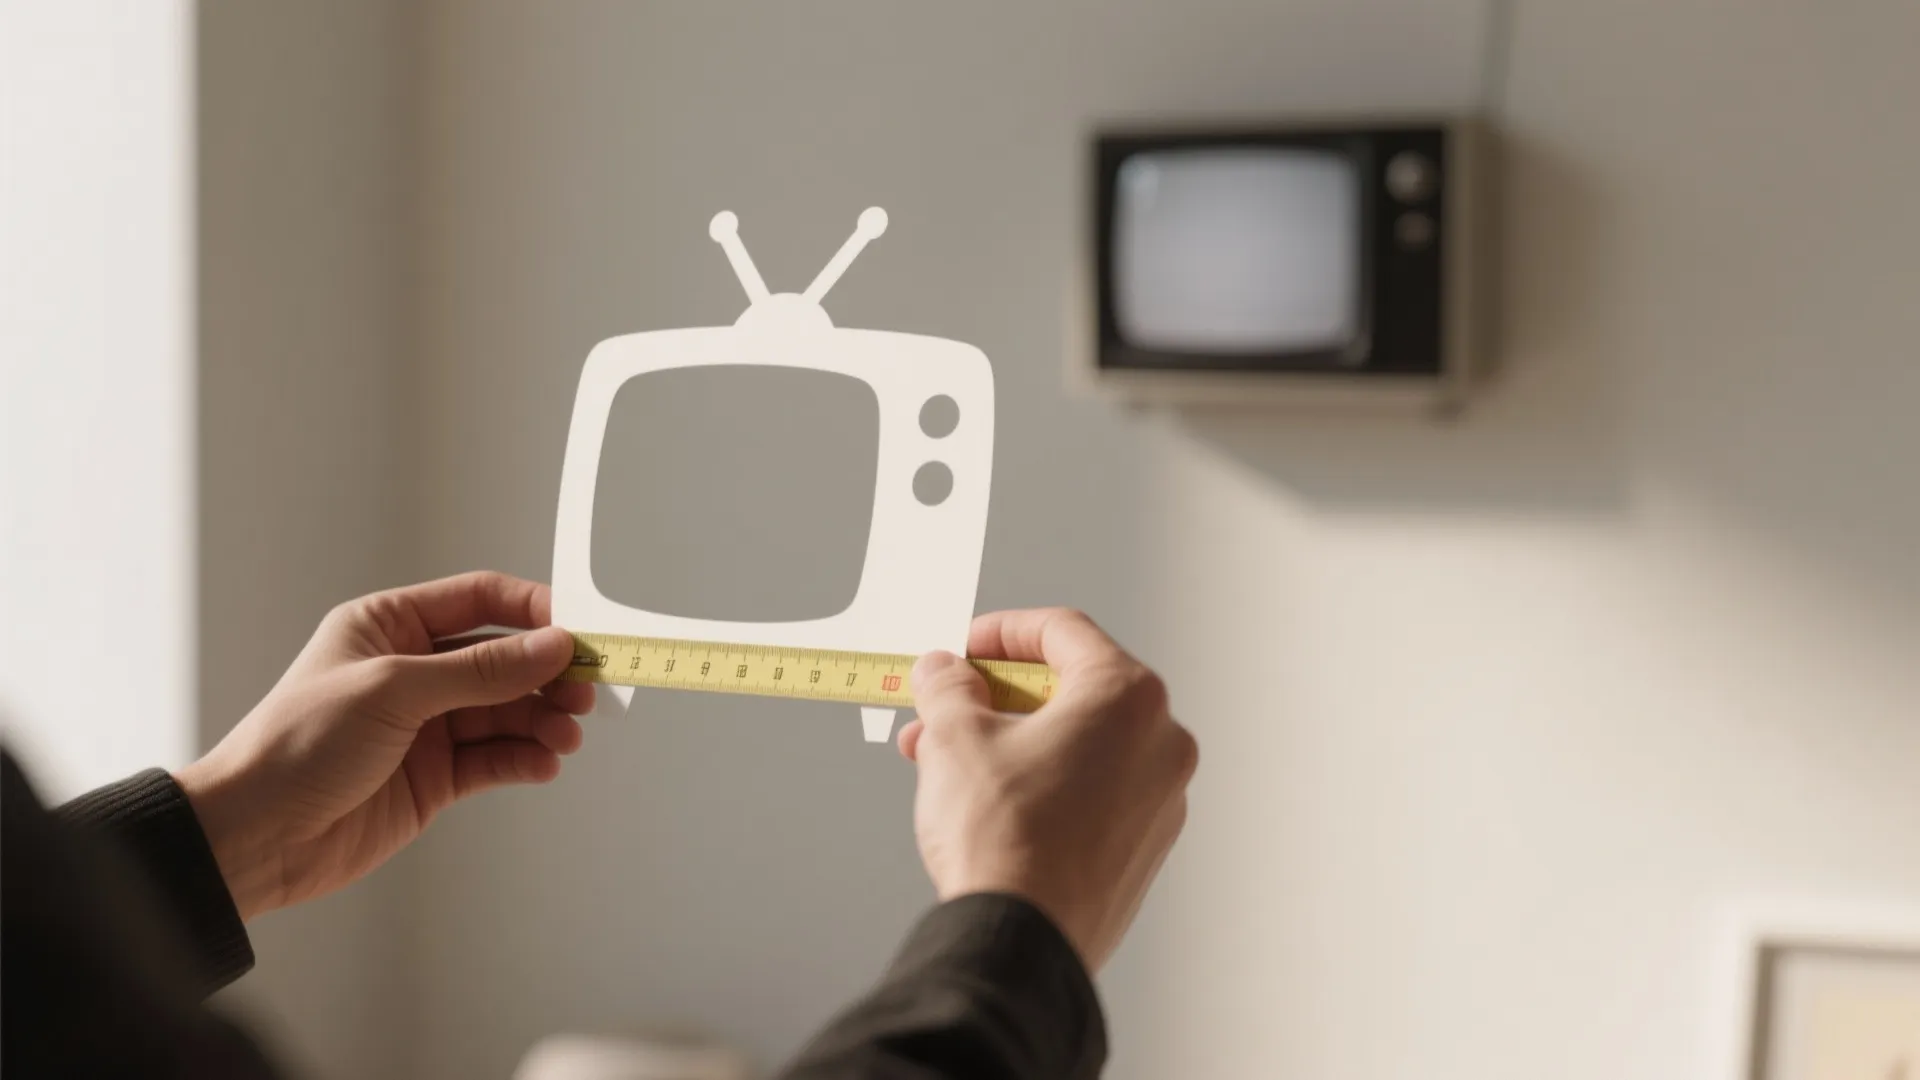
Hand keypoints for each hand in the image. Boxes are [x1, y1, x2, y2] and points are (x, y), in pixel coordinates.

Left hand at [174, 571, 594, 919]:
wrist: (255, 837)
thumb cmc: (298, 744)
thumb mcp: (394, 690)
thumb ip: (481, 671)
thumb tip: (552, 646)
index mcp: (389, 625)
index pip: (479, 600)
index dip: (533, 610)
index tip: (579, 629)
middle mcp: (412, 670)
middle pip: (503, 659)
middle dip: (548, 674)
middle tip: (586, 691)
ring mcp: (426, 725)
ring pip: (506, 711)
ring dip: (542, 721)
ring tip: (566, 736)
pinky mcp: (435, 777)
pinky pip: (495, 759)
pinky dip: (525, 759)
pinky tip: (543, 763)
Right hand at [897, 609, 1195, 972]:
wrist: (1023, 940)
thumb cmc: (1004, 838)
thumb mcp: (955, 737)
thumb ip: (949, 687)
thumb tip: (944, 672)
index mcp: (1128, 696)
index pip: (1062, 631)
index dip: (1001, 631)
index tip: (964, 649)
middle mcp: (1161, 741)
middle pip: (1071, 690)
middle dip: (997, 697)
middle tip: (948, 706)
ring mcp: (1160, 798)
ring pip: (1078, 743)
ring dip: (1011, 741)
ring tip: (946, 759)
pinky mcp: (1145, 846)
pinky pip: (1092, 789)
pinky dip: (1042, 780)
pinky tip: (986, 798)